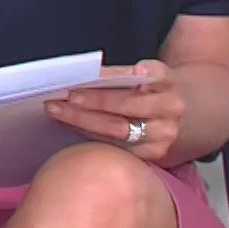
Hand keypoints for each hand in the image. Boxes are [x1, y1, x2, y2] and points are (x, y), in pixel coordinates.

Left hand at [44, 60, 184, 163]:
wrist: (166, 113)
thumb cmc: (142, 89)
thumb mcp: (138, 75)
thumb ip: (116, 75)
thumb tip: (76, 76)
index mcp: (167, 82)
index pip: (153, 74)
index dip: (134, 74)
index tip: (118, 73)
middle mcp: (171, 108)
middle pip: (128, 105)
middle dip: (93, 101)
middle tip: (64, 97)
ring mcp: (164, 134)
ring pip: (119, 130)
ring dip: (83, 120)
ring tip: (58, 111)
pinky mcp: (153, 154)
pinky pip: (116, 146)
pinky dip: (89, 134)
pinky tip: (70, 125)